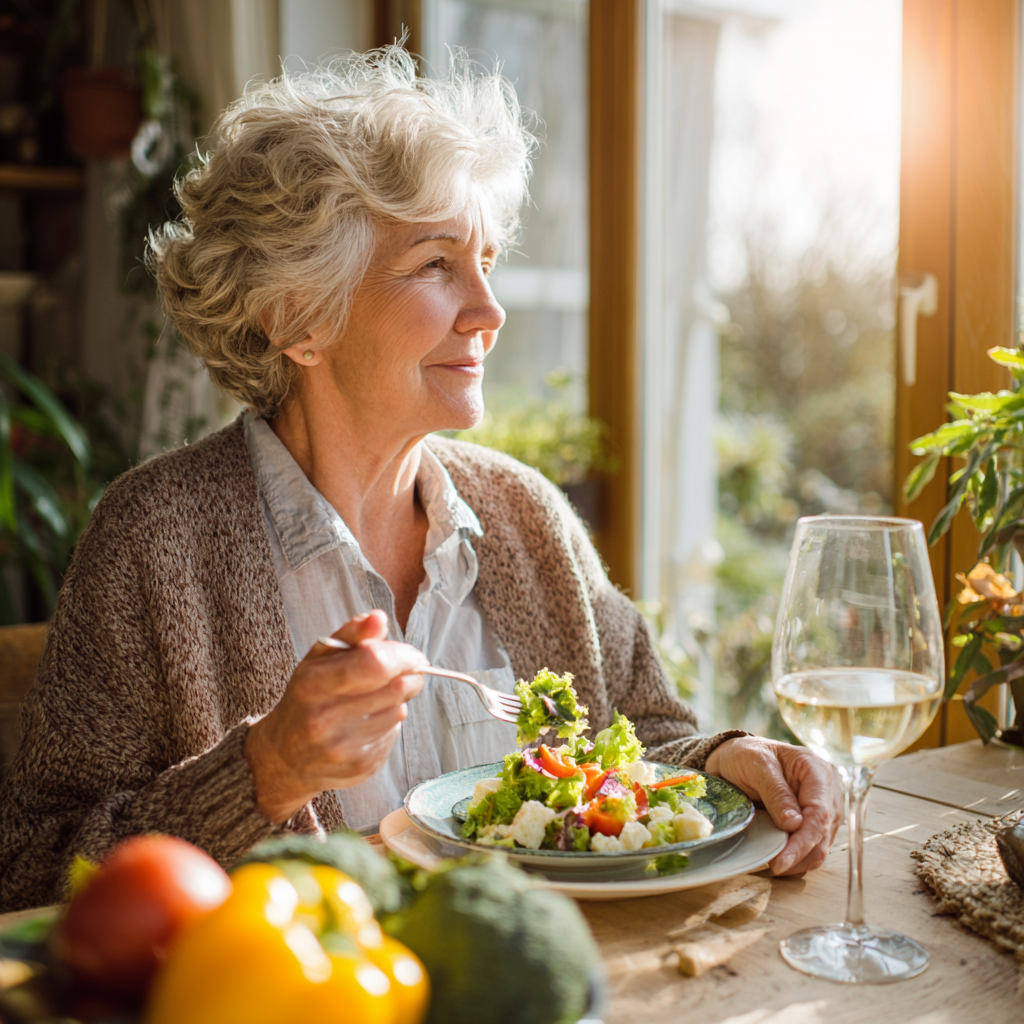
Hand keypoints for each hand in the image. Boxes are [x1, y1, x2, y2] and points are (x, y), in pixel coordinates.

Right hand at [244, 610, 425, 824]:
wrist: (283, 757)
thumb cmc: (307, 697)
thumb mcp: (319, 659)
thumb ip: (351, 633)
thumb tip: (379, 617)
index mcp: (312, 684)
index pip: (374, 663)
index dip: (402, 655)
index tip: (410, 654)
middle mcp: (325, 719)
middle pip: (396, 687)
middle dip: (410, 674)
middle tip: (406, 671)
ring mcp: (343, 748)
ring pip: (399, 710)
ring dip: (398, 699)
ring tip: (377, 697)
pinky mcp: (360, 767)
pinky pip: (394, 733)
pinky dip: (389, 722)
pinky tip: (368, 722)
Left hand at [704, 736, 841, 875]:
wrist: (736, 757)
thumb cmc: (747, 755)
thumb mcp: (756, 765)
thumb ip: (776, 792)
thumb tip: (794, 825)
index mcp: (817, 770)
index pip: (819, 812)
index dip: (804, 840)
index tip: (782, 860)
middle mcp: (826, 792)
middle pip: (823, 832)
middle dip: (800, 854)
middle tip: (773, 866)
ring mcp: (821, 809)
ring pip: (820, 845)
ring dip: (799, 860)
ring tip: (773, 864)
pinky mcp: (811, 824)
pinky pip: (810, 847)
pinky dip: (796, 858)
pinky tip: (779, 860)